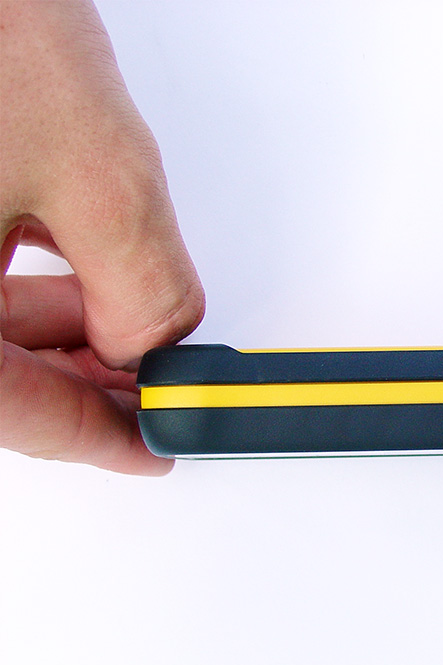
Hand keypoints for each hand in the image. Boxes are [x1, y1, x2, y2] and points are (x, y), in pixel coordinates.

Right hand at [1, 0, 203, 474]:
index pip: (16, 415)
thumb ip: (144, 289)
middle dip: (84, 373)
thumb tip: (157, 348)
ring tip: (121, 298)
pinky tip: (65, 257)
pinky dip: (21, 277)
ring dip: (58, 324)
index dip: (101, 439)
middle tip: (156, 371)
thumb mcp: (95, 172)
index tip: (160, 448)